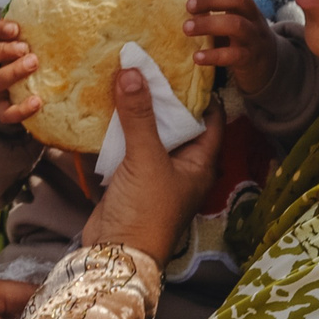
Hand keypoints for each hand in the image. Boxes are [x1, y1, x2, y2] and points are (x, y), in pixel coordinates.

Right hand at [0, 19, 42, 127]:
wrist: (4, 95)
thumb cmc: (13, 61)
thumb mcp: (14, 44)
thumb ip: (23, 31)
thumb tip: (50, 2)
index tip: (15, 28)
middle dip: (3, 50)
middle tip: (25, 48)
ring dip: (12, 72)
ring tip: (33, 64)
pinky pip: (5, 113)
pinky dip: (20, 109)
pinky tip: (37, 102)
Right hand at [83, 67, 223, 262]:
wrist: (115, 254)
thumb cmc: (146, 211)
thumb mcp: (146, 159)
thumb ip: (138, 116)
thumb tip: (132, 71)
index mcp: (199, 163)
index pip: (211, 120)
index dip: (203, 93)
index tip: (188, 66)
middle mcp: (180, 167)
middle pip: (177, 124)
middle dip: (164, 98)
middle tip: (151, 64)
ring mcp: (154, 173)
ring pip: (150, 134)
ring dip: (139, 112)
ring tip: (128, 77)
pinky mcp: (129, 179)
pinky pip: (127, 147)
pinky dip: (119, 129)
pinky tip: (107, 107)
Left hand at [185, 0, 279, 96]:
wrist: (268, 66)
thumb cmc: (241, 39)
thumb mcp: (233, 20)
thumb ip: (214, 12)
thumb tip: (189, 7)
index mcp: (247, 6)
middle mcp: (254, 18)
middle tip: (188, 6)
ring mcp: (254, 38)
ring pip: (237, 25)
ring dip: (208, 24)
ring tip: (186, 28)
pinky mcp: (250, 59)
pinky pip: (233, 55)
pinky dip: (213, 55)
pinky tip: (196, 57)